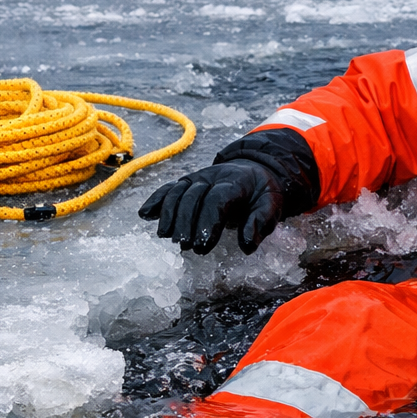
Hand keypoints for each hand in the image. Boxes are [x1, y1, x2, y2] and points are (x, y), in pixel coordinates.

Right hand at [137, 161, 284, 254]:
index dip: (208, 222)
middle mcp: (213, 176)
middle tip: (185, 247)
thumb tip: (246, 245)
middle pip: (193, 196)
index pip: (217, 200)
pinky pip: (169, 187)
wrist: (253, 171)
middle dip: (186, 222)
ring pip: (178, 191)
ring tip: (166, 237)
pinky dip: (156, 200)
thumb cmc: (261, 194)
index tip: (202, 246)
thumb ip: (260, 224)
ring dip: (169, 214)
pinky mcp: (188, 182)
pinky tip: (145, 215)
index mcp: (236, 183)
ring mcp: (198, 177)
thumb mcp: (271, 207)